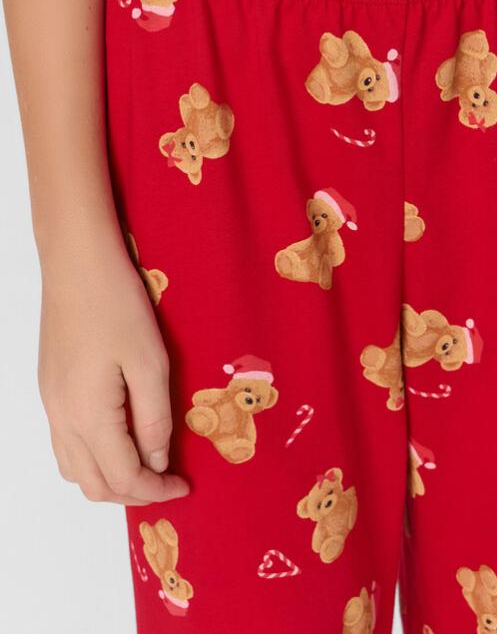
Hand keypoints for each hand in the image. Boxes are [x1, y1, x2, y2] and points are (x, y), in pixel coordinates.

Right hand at [37, 243, 189, 504]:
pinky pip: (66, 444)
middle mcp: (62, 419)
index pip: (123, 478)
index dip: (157, 491)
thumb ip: (154, 419)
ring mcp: (50, 405)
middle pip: (93, 484)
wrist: (77, 265)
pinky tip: (120, 439)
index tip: (185, 487)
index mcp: (88, 416)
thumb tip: (156, 462)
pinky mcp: (50, 389)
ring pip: (74, 469)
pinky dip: (93, 457)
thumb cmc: (118, 306)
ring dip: (110, 479)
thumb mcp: (150, 363)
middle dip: (133, 493)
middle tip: (168, 482)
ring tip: (147, 465)